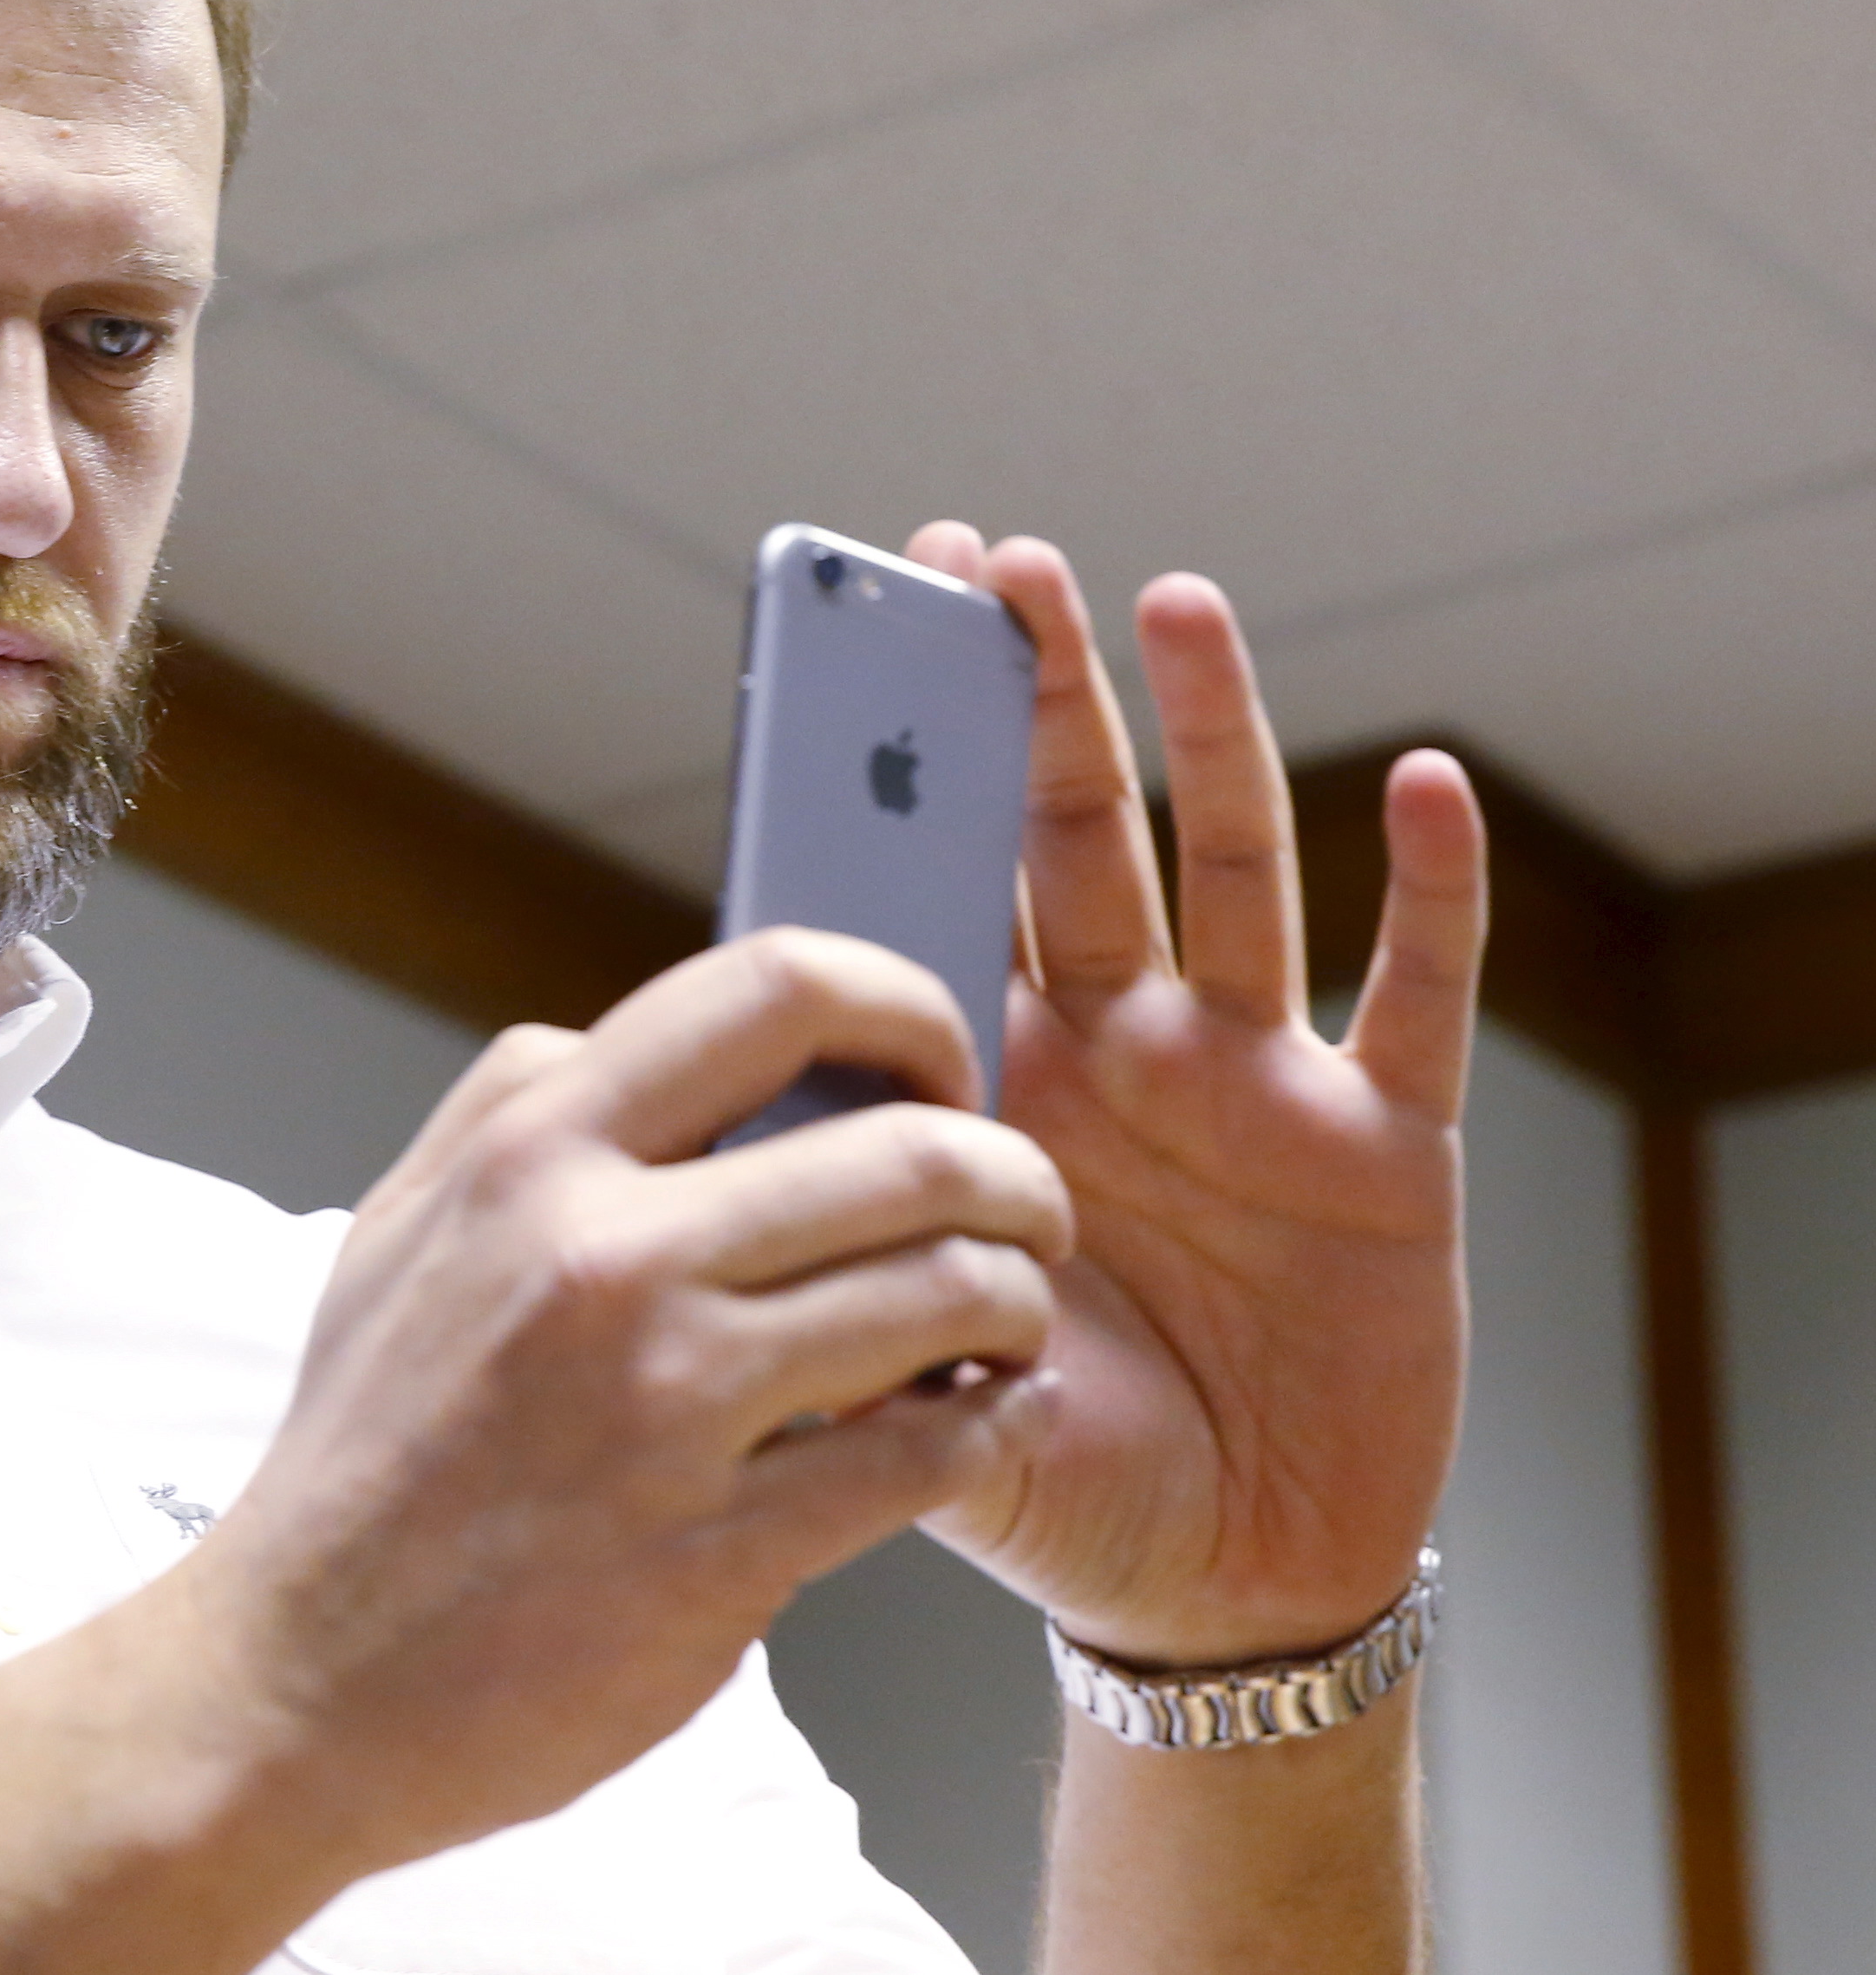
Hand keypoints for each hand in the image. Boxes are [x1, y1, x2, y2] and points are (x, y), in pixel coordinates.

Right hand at [176, 930, 1072, 1876]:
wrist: (295, 1677)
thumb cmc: (359, 1459)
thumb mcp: (395, 1235)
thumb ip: (509, 1118)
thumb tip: (635, 1048)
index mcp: (529, 1154)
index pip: (772, 988)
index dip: (906, 1006)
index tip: (938, 1071)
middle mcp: (605, 1255)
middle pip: (914, 1151)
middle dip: (1017, 1178)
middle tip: (1030, 1213)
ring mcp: (668, 1404)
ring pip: (952, 1294)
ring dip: (1020, 1305)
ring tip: (1008, 1326)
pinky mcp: (722, 1549)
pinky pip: (933, 1455)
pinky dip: (990, 1429)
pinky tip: (981, 1425)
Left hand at [900, 523, 1485, 1666]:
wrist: (1212, 1591)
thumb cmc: (1051, 1471)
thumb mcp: (916, 1370)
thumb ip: (843, 1279)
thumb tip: (724, 1188)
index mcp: (989, 1086)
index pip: (933, 895)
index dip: (900, 778)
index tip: (858, 637)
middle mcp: (1116, 1048)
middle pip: (1071, 836)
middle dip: (1032, 702)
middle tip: (990, 562)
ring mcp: (1249, 1080)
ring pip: (1228, 871)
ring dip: (1208, 735)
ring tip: (1170, 601)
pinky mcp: (1380, 1142)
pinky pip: (1414, 995)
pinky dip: (1429, 892)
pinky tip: (1419, 784)